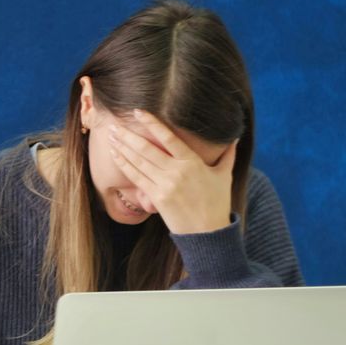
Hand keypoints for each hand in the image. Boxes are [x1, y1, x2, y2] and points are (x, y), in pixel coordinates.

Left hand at [108, 110, 236, 234]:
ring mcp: (164, 185)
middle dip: (128, 135)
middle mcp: (176, 171)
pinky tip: (115, 155)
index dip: (152, 123)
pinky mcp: (156, 197)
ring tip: (110, 136)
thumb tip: (234, 138)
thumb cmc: (217, 202)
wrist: (208, 232)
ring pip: (138, 161)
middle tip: (114, 124)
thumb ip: (227, 155)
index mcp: (192, 162)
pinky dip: (124, 165)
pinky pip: (136, 177)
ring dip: (122, 147)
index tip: (138, 112)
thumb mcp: (224, 176)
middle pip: (147, 148)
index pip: (169, 138)